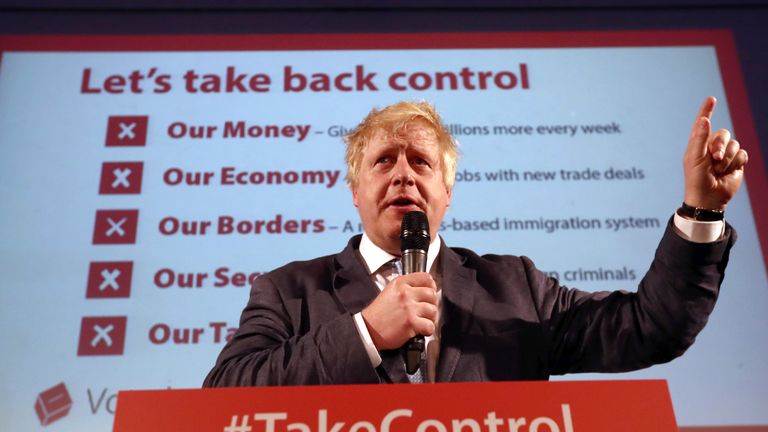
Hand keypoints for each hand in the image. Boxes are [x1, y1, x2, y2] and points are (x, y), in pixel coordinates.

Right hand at [361, 272, 437, 350]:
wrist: (368, 330)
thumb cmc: (378, 314)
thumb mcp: (390, 292)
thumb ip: (406, 288)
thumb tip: (426, 289)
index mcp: (400, 283)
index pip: (425, 277)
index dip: (431, 286)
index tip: (429, 292)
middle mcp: (405, 293)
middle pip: (432, 294)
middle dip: (431, 304)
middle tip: (425, 311)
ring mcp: (409, 308)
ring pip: (433, 310)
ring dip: (430, 318)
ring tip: (421, 321)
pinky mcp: (411, 322)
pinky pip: (430, 325)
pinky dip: (427, 330)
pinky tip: (420, 330)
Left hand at [683, 96, 747, 210]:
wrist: (709, 198)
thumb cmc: (696, 179)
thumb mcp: (695, 158)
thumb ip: (700, 138)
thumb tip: (704, 119)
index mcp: (698, 143)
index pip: (703, 123)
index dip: (707, 111)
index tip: (711, 99)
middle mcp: (712, 146)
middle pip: (723, 134)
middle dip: (720, 145)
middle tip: (714, 158)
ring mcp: (725, 154)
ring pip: (735, 144)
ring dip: (727, 159)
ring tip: (718, 170)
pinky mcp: (737, 162)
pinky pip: (742, 154)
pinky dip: (736, 163)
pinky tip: (727, 172)